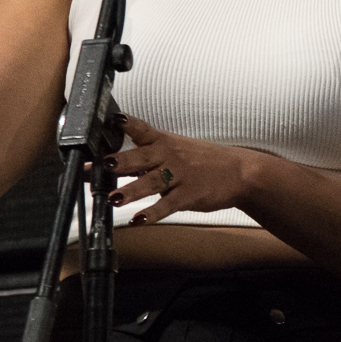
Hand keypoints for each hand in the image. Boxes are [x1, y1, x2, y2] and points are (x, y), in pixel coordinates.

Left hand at [103, 115, 264, 222]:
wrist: (239, 172)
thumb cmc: (203, 161)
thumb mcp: (175, 149)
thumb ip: (145, 156)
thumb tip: (111, 163)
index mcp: (163, 141)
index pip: (141, 129)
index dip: (125, 124)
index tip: (111, 120)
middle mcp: (169, 156)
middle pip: (140, 157)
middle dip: (119, 162)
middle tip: (101, 165)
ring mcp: (179, 176)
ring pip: (151, 183)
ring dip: (131, 191)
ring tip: (113, 199)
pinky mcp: (189, 195)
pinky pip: (168, 205)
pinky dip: (152, 214)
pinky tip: (139, 220)